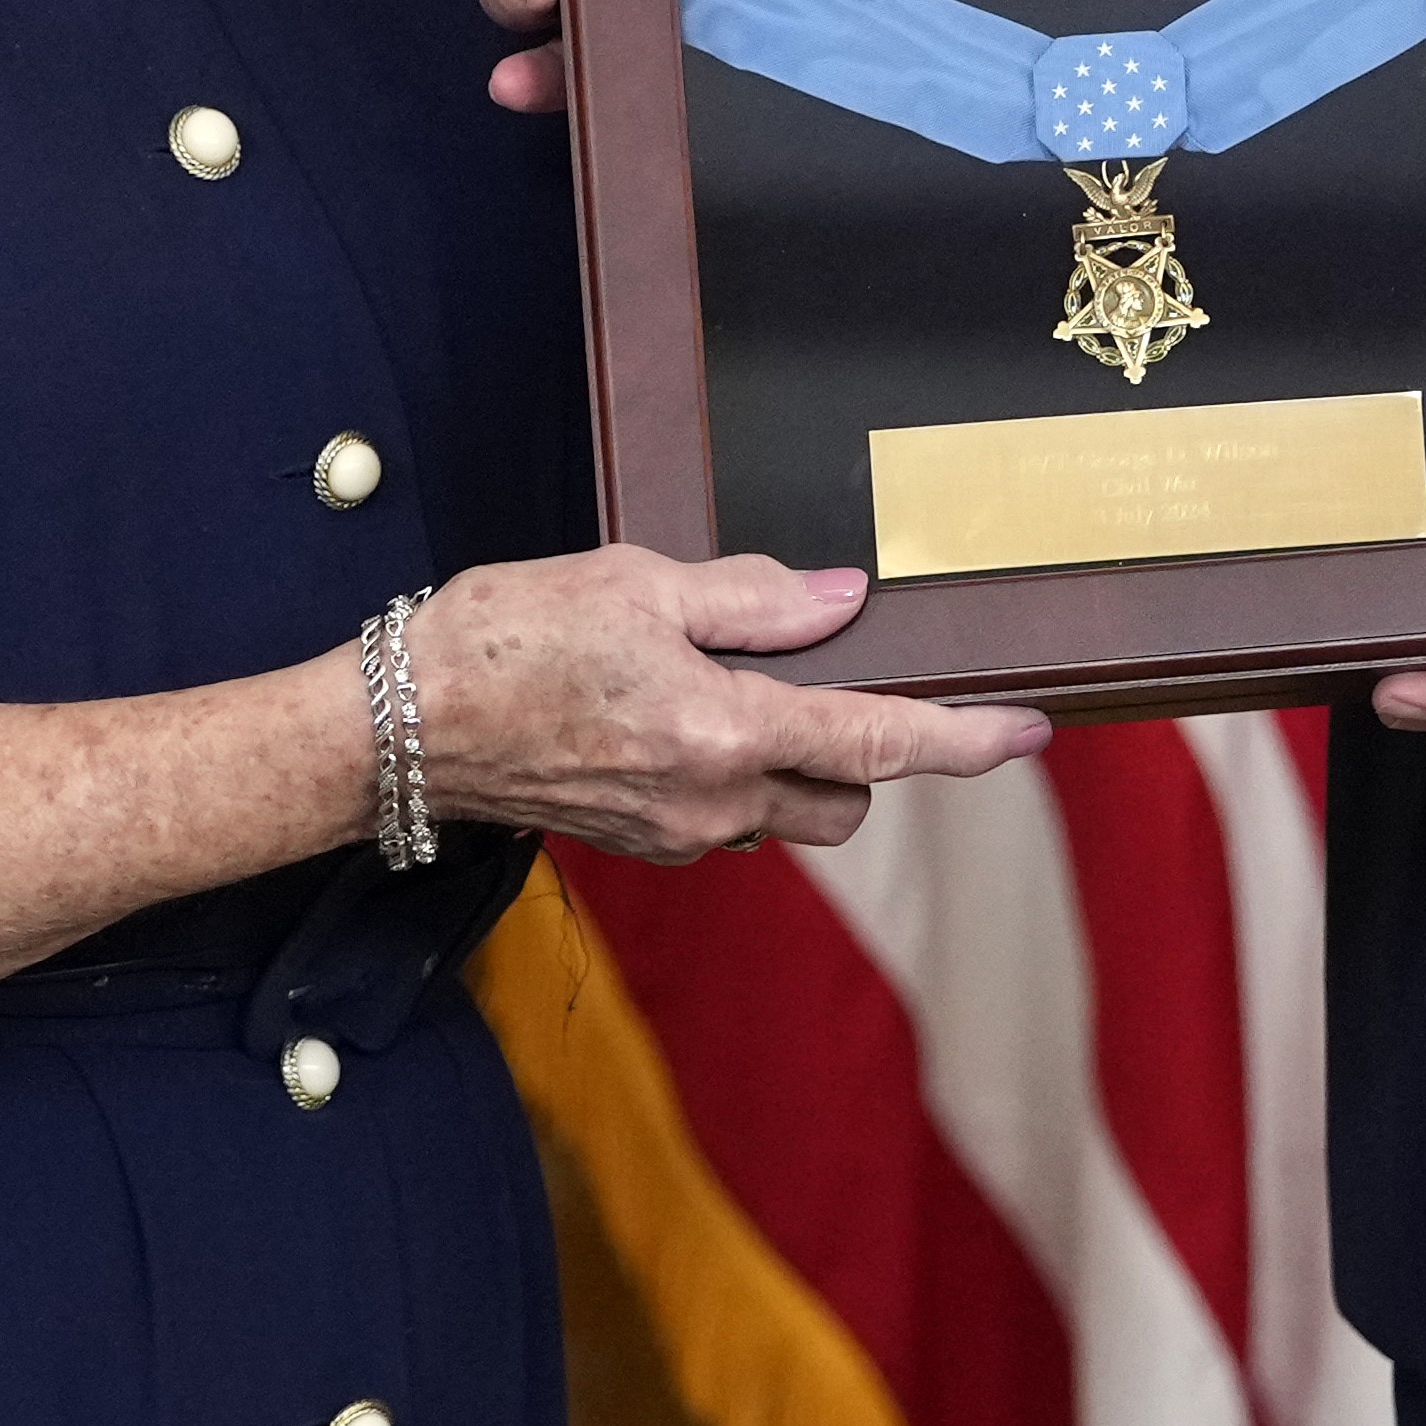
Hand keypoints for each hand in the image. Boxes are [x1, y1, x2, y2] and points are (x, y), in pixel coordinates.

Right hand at [408, 546, 1044, 857]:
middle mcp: (715, 802)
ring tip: (730, 685)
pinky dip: (730, 772)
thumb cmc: (504, 644)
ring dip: (792, 764)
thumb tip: (838, 601)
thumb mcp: (635, 584)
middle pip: (845, 797)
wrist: (397, 729)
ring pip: (784, 812)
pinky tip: (673, 713)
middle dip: (864, 751)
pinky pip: (723, 817)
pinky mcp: (640, 842)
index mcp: (727, 732)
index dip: (966, 741)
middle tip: (827, 676)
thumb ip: (749, 598)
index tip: (1028, 731)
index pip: (881, 744)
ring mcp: (678, 833)